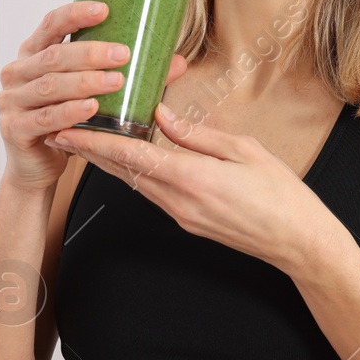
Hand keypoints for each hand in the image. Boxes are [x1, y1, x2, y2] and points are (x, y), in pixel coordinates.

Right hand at [0, 2, 185, 194]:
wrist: (36, 165)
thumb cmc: (65, 121)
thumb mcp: (91, 92)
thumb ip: (127, 74)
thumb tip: (176, 62)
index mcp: (33, 53)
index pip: (51, 24)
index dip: (75, 14)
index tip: (105, 9)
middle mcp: (18, 72)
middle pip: (54, 56)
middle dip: (90, 53)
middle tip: (123, 54)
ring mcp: (12, 101)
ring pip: (50, 86)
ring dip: (85, 82)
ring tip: (115, 82)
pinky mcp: (14, 129)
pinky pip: (45, 118)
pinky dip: (70, 112)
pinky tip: (92, 109)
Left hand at [48, 102, 344, 271]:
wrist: (298, 243)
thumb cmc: (281, 195)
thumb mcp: (244, 151)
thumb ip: (198, 134)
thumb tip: (163, 116)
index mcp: (192, 179)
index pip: (132, 155)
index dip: (96, 142)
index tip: (68, 130)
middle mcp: (179, 202)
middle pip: (123, 172)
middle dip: (91, 152)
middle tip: (61, 131)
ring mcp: (181, 216)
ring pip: (135, 183)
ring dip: (110, 163)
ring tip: (87, 141)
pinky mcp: (188, 222)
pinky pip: (153, 193)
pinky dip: (135, 173)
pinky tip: (129, 159)